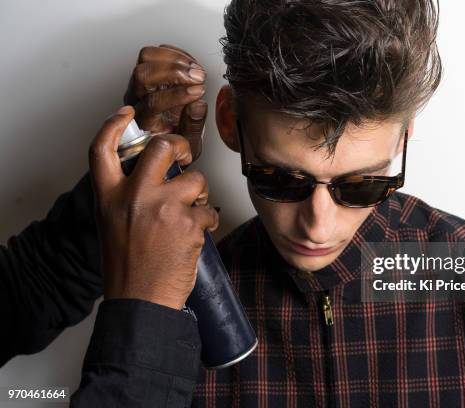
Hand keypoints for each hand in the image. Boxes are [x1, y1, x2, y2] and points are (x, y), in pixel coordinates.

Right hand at [89, 106, 218, 309]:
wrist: (141, 301)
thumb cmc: (128, 266)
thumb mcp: (114, 224)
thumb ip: (126, 196)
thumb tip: (153, 176)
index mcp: (110, 197)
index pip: (102, 150)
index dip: (112, 124)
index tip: (125, 113)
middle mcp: (135, 196)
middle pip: (161, 147)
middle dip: (179, 146)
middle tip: (185, 156)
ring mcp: (163, 207)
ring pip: (195, 179)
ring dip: (199, 194)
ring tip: (191, 213)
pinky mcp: (189, 223)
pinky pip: (209, 210)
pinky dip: (207, 221)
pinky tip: (196, 235)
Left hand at [124, 44, 207, 159]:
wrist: (166, 139)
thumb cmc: (176, 142)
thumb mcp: (189, 144)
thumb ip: (193, 126)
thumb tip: (198, 104)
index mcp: (144, 122)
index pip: (153, 102)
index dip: (177, 94)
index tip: (198, 92)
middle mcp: (136, 100)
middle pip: (143, 74)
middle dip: (174, 72)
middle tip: (198, 77)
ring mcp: (138, 84)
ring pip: (145, 58)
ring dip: (175, 59)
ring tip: (196, 69)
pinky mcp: (147, 71)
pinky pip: (154, 53)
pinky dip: (177, 53)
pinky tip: (191, 64)